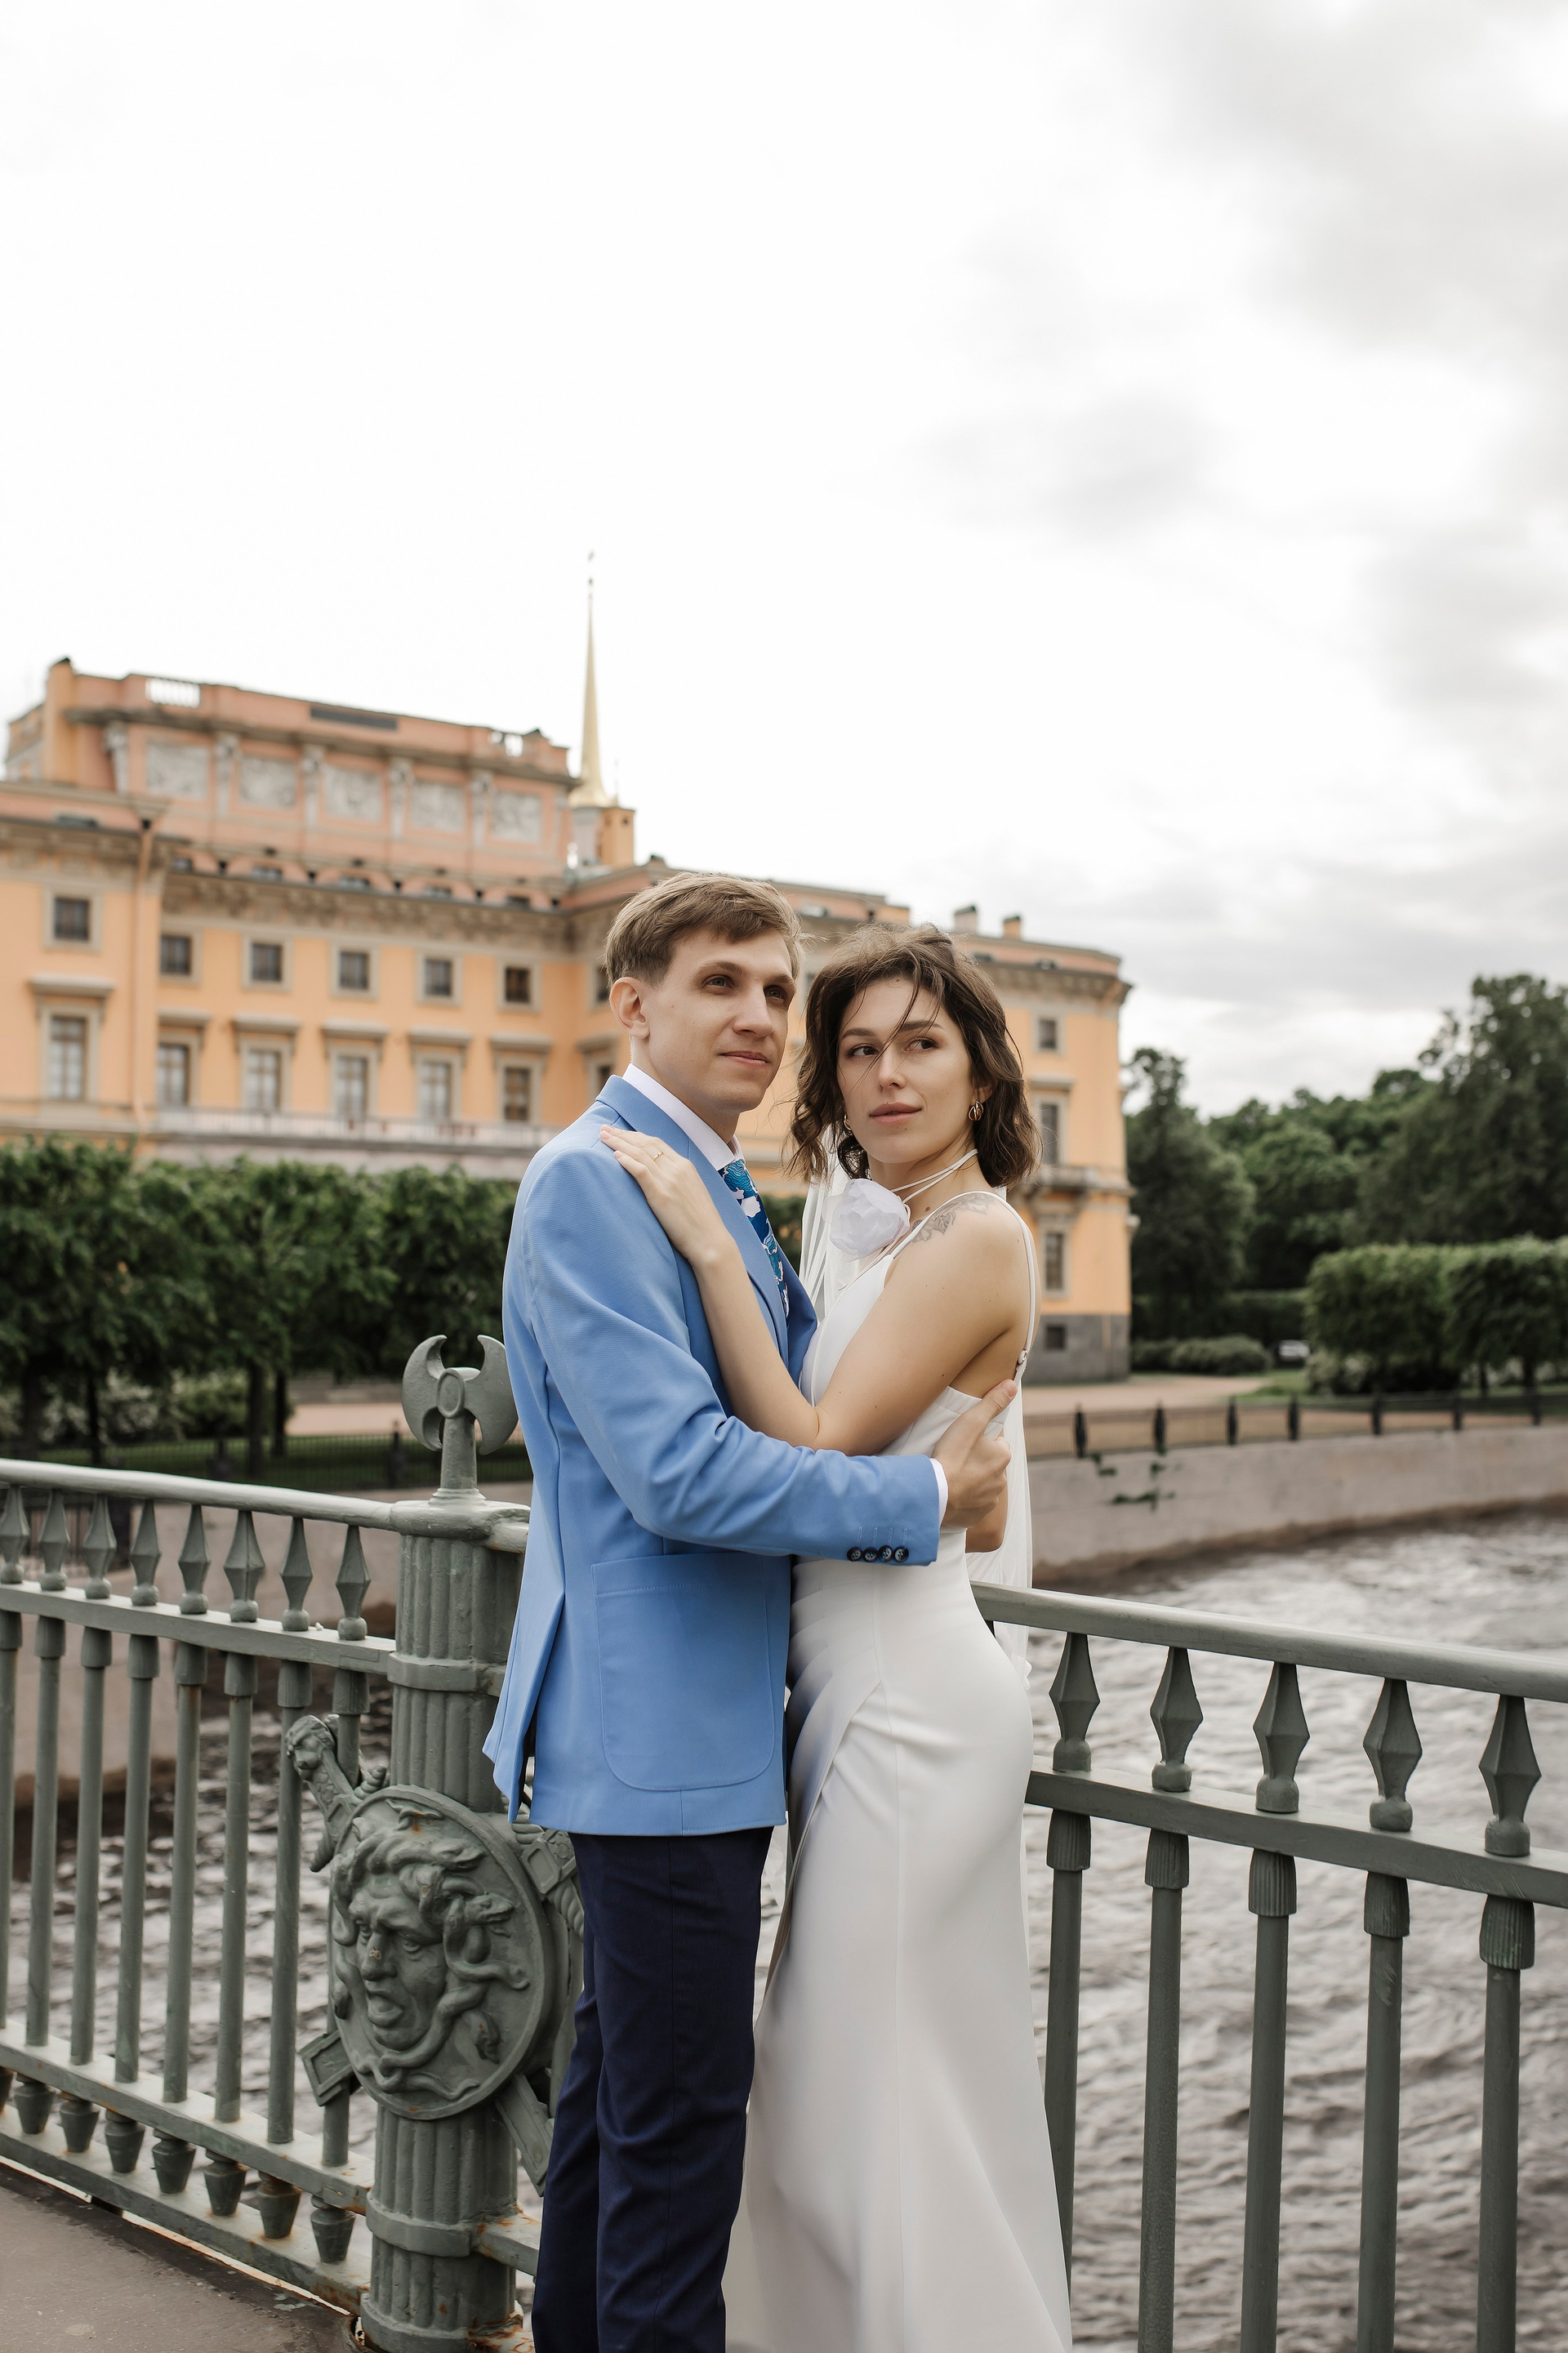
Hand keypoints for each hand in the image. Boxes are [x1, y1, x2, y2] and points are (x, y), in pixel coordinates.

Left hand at [599, 1126, 731, 1268]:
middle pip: (646, 1144)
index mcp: (686, 1166)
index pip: (657, 1144)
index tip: (621, 1133)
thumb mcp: (691, 1193)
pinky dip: (627, 1161)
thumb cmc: (700, 1223)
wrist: (710, 1240)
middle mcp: (678, 1168)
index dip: (637, 1136)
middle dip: (623, 1135)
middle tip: (605, 1129)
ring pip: (640, 1154)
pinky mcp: (661, 1194)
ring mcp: (669, 1180)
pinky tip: (615, 1156)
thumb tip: (661, 1180)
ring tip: (603, 1137)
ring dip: (619, 1143)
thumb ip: (677, 1181)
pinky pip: (641, 1171)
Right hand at [933, 1382, 1014, 1527]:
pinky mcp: (977, 1515)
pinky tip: (951, 1492)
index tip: (963, 1442)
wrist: (935, 1494)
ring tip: (951, 1475)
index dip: (979, 1440)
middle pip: (989, 1464)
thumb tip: (1012, 1385)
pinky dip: (965, 1499)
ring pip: (982, 1484)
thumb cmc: (952, 1455)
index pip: (996, 1443)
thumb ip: (992, 1403)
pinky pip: (973, 1504)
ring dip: (971, 1480)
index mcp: (1003, 1456)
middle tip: (954, 1458)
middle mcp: (1002, 1480)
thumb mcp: (971, 1421)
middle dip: (976, 1461)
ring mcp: (990, 1500)